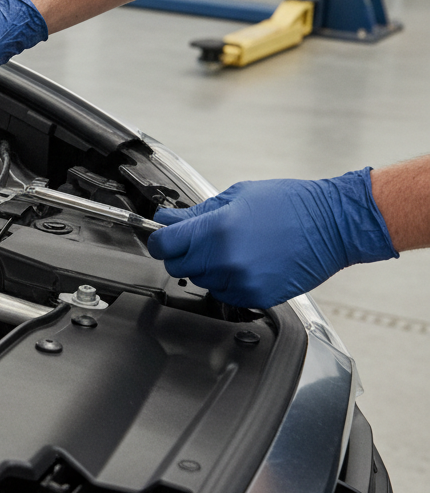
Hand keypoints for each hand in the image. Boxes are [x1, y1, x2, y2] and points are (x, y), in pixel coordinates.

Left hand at [146, 169, 396, 307]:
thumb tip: (167, 220)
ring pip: (200, 281)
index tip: (162, 237)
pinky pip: (224, 293)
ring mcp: (241, 281)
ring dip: (206, 267)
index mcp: (217, 230)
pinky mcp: (256, 296)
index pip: (163, 245)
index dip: (159, 240)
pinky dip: (226, 280)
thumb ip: (197, 213)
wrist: (333, 225)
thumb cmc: (290, 204)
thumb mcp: (237, 196)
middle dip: (182, 252)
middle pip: (177, 266)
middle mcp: (225, 260)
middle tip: (199, 238)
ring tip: (232, 247)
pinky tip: (245, 262)